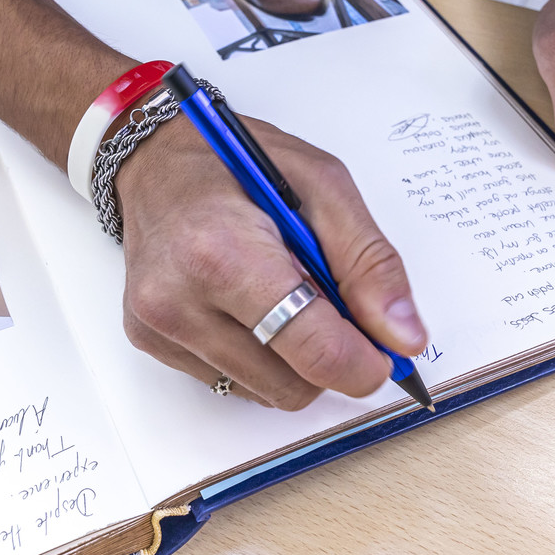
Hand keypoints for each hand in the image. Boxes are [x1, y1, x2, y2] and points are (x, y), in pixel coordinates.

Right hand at [116, 118, 428, 407]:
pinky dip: (258, 356)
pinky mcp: (152, 344)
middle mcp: (179, 300)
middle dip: (327, 356)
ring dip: (292, 359)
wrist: (155, 160)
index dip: (364, 363)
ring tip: (280, 294)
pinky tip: (247, 305)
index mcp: (223, 253)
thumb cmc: (235, 162)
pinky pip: (233, 384)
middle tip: (326, 300)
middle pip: (293, 385)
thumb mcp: (323, 185)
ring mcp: (159, 328)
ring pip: (267, 393)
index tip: (385, 354)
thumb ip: (369, 263)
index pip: (312, 350)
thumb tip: (403, 336)